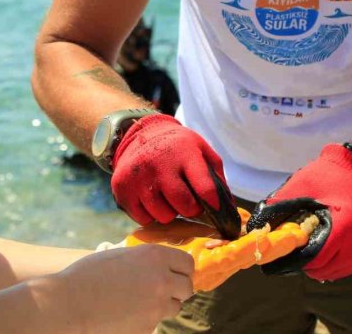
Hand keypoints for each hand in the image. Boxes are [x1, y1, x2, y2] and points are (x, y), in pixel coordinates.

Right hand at [56, 245, 193, 333]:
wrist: (69, 304)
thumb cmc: (88, 275)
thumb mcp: (121, 255)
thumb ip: (146, 260)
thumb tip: (162, 265)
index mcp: (155, 257)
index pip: (188, 263)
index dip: (181, 269)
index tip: (175, 273)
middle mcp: (162, 281)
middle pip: (187, 287)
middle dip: (177, 288)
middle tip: (160, 289)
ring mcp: (156, 307)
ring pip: (174, 307)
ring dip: (163, 304)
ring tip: (139, 301)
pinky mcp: (148, 328)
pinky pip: (155, 322)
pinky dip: (145, 319)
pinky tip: (126, 314)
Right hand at [111, 114, 239, 235]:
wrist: (140, 134)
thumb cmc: (178, 148)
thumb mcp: (201, 151)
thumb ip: (217, 178)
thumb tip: (229, 211)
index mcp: (184, 152)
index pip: (205, 187)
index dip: (213, 204)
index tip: (215, 210)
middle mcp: (159, 163)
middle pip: (184, 206)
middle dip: (190, 209)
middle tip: (187, 201)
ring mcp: (138, 176)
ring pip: (163, 216)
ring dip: (169, 212)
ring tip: (167, 197)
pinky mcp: (122, 188)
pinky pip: (144, 219)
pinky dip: (150, 214)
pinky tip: (151, 198)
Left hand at [246, 144, 351, 280]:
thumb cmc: (326, 176)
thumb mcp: (300, 186)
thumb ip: (277, 206)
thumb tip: (254, 226)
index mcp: (345, 224)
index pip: (314, 257)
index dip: (292, 259)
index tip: (275, 259)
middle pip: (322, 268)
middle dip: (302, 262)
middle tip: (289, 250)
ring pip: (332, 272)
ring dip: (315, 265)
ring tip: (304, 247)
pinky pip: (343, 268)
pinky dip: (329, 263)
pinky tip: (319, 248)